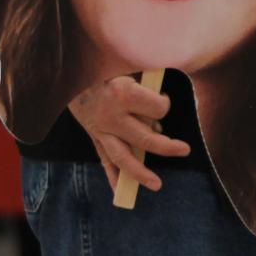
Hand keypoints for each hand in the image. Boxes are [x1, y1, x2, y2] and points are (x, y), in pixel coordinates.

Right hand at [68, 75, 191, 192]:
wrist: (70, 70)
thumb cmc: (106, 63)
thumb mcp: (128, 65)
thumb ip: (147, 84)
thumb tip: (161, 106)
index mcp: (124, 94)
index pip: (158, 108)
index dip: (165, 103)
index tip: (164, 97)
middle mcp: (112, 116)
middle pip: (145, 139)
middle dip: (167, 147)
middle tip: (185, 150)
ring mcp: (101, 129)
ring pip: (123, 157)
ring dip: (140, 173)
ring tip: (156, 184)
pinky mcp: (94, 136)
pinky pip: (104, 159)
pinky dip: (113, 176)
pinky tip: (120, 192)